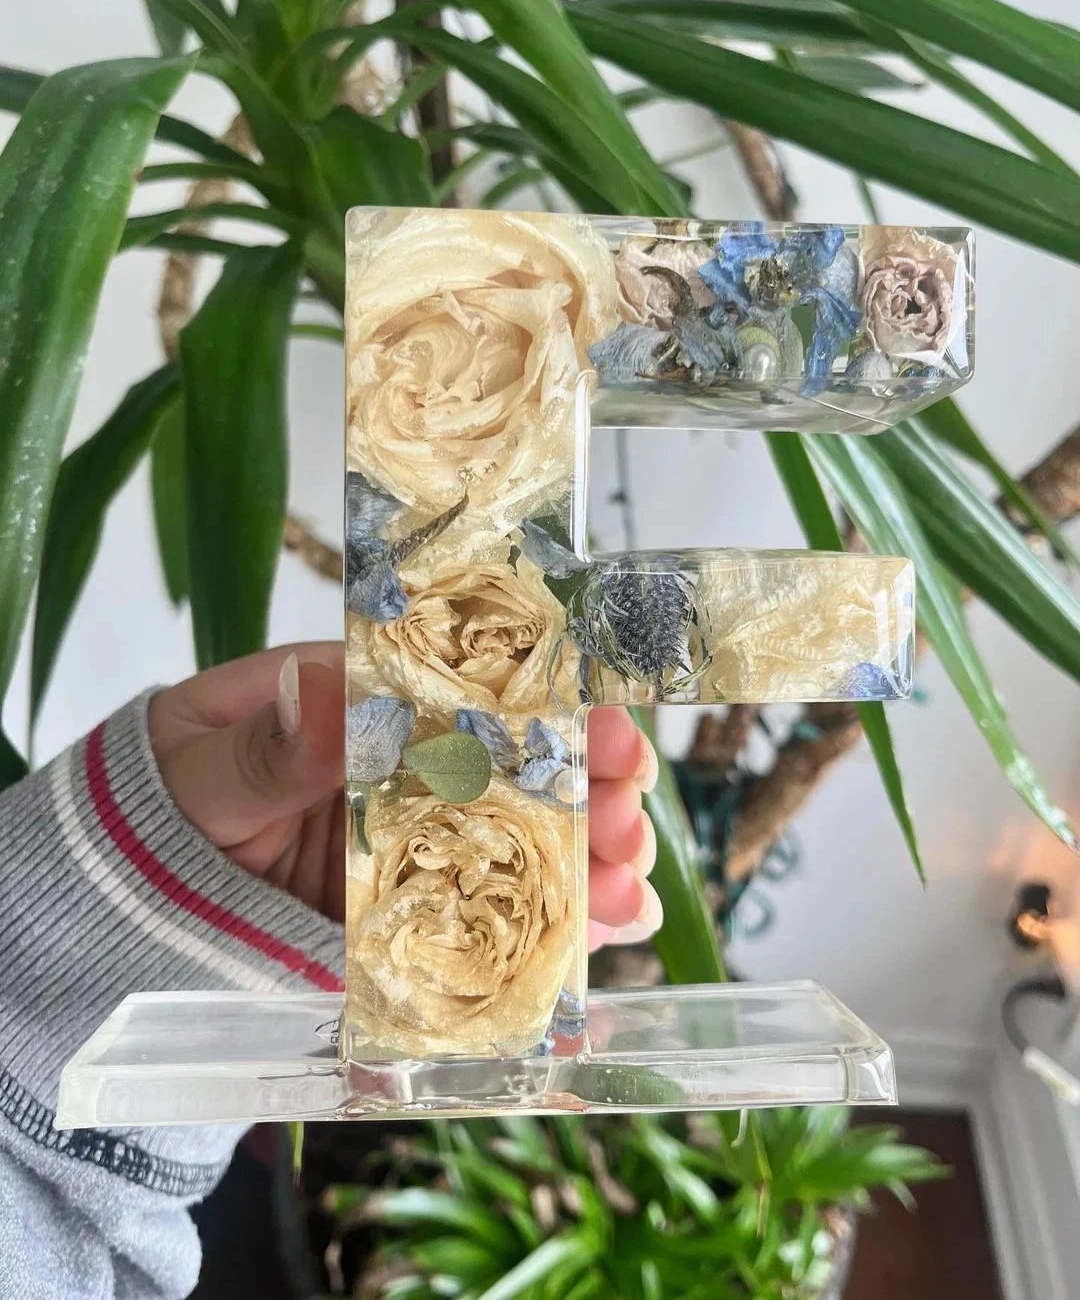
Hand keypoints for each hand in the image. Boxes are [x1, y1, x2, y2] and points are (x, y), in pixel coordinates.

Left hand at [148, 644, 661, 946]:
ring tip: (629, 891)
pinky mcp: (414, 915)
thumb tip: (329, 689)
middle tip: (627, 823)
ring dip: (584, 865)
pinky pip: (489, 921)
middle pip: (517, 770)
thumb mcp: (200, 771)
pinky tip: (601, 943)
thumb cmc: (159, 809)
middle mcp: (405, 769)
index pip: (473, 690)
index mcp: (364, 702)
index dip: (551, 707)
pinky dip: (548, 933)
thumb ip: (266, 744)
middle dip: (585, 793)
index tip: (608, 729)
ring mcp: (416, 843)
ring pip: (518, 846)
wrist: (119, 908)